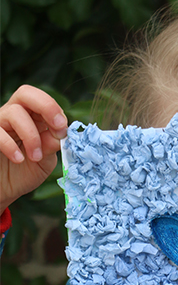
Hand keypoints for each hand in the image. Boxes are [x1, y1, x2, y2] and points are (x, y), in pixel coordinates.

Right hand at [0, 85, 67, 213]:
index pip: (43, 102)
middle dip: (47, 106)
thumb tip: (63, 133)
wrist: (3, 191)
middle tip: (57, 126)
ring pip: (14, 111)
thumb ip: (51, 146)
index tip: (64, 131)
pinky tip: (19, 159)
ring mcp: (0, 124)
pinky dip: (10, 145)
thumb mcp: (44, 162)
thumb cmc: (22, 174)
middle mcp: (14, 116)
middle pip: (26, 93)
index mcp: (32, 119)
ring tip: (35, 157)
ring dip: (31, 135)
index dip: (56, 112)